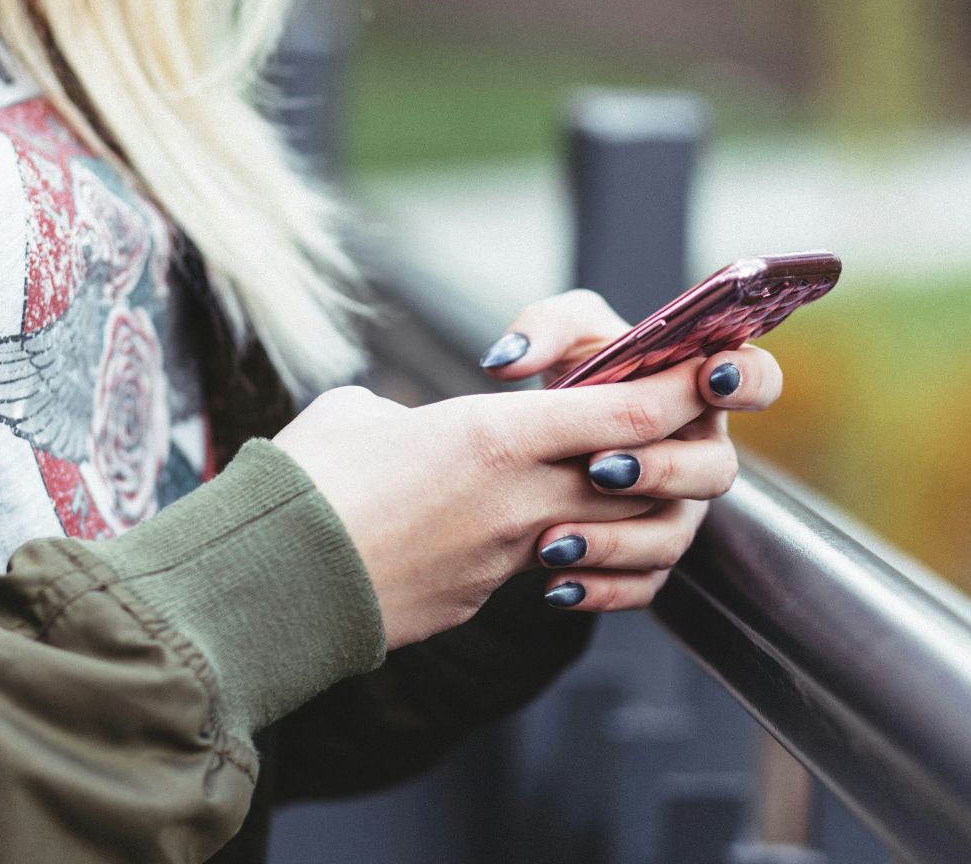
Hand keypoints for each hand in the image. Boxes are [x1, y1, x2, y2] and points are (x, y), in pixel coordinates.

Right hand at [273, 359, 708, 648]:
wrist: (267, 586)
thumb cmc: (304, 482)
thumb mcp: (360, 414)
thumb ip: (413, 412)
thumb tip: (413, 427)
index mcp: (494, 437)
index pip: (627, 414)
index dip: (678, 391)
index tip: (703, 371)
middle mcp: (518, 500)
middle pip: (639, 478)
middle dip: (668, 453)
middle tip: (666, 429)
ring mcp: (505, 558)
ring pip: (605, 531)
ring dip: (619, 511)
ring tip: (598, 487)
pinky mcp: (481, 599)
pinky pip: (547, 571)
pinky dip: (560, 552)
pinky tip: (534, 539)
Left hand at [477, 290, 784, 612]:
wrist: (541, 441)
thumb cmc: (574, 373)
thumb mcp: (561, 335)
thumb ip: (542, 328)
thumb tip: (508, 362)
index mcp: (700, 390)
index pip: (757, 380)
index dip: (747, 380)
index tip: (709, 377)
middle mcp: (700, 453)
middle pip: (717, 470)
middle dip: (662, 470)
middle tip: (599, 467)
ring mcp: (680, 510)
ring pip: (674, 537)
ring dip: (618, 540)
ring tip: (554, 540)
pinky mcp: (649, 558)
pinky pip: (642, 585)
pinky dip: (600, 589)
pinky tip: (555, 585)